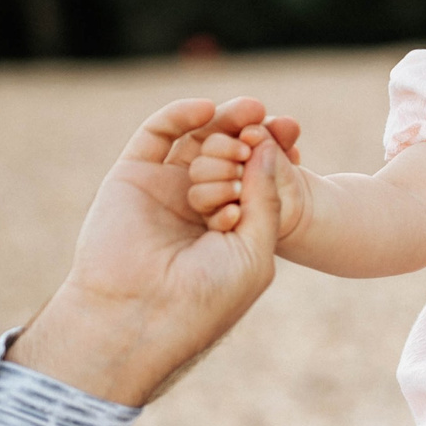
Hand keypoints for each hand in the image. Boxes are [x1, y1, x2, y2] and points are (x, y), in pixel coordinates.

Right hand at [8, 97, 289, 405]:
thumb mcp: (256, 248)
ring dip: (224, 124)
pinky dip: (182, 114)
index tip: (293, 139)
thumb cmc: (207, 295)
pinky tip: (207, 111)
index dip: (272, 154)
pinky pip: (156, 133)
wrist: (144, 315)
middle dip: (250, 135)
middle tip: (267, 126)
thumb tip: (268, 147)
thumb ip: (266, 197)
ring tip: (250, 119)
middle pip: (226, 152)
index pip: (254, 177)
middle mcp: (195, 205)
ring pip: (196, 139)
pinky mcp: (132, 176)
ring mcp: (163, 190)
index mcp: (229, 227)